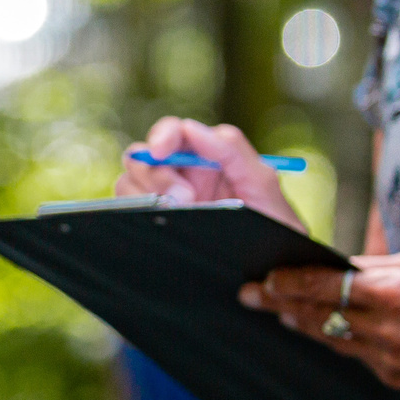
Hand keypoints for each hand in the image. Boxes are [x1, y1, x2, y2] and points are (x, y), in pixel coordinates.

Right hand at [115, 118, 304, 230]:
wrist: (272, 271)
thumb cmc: (273, 225)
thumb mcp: (262, 184)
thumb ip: (232, 150)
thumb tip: (192, 128)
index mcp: (205, 158)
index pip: (173, 133)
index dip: (162, 136)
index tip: (162, 151)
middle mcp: (179, 176)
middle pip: (142, 156)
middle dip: (158, 175)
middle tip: (185, 199)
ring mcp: (162, 201)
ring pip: (128, 183)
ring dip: (148, 196)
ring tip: (180, 215)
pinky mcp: (151, 224)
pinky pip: (126, 211)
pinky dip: (135, 214)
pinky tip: (162, 225)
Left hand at [239, 247, 399, 399]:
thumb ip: (382, 266)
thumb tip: (341, 265)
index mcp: (395, 294)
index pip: (324, 286)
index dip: (287, 282)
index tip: (263, 277)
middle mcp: (385, 331)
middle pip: (316, 316)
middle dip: (279, 304)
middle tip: (250, 294)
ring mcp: (388, 359)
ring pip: (329, 338)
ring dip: (301, 323)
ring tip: (277, 308)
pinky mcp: (395, 378)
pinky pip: (354, 354)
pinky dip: (336, 338)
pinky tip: (322, 327)